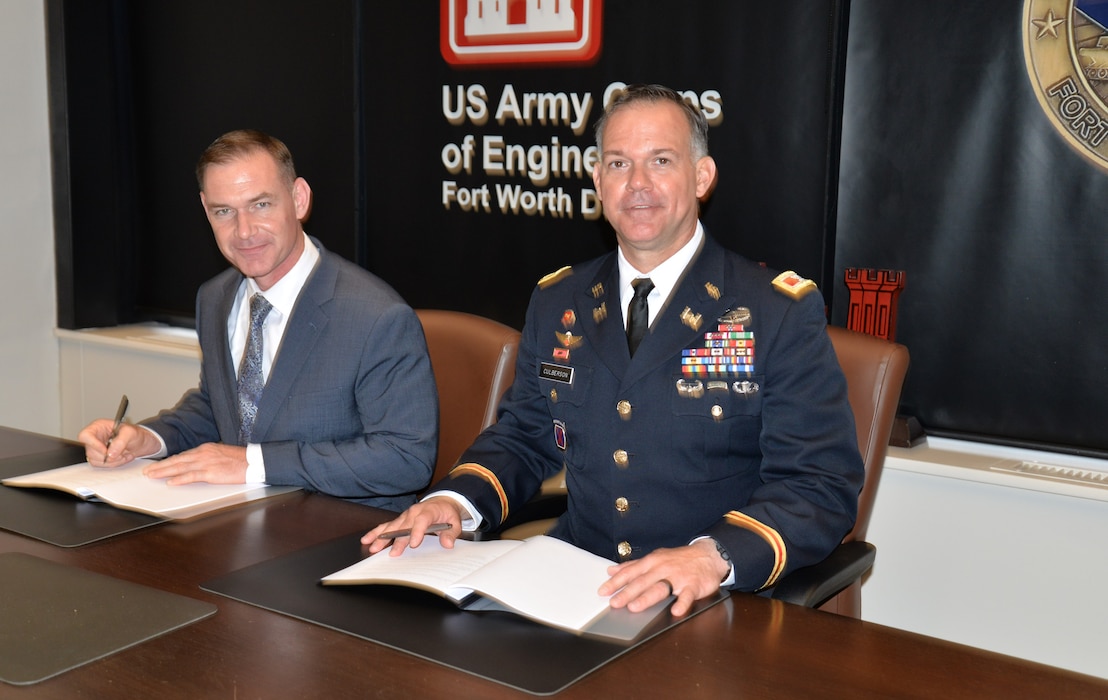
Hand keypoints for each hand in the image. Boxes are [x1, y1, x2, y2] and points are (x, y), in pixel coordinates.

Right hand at [78, 420, 160, 466]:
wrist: (143, 443)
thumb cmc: (137, 434)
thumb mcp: (131, 433)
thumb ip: (120, 441)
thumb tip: (110, 453)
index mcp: (99, 427)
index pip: (85, 436)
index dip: (93, 445)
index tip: (105, 450)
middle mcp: (95, 437)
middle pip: (90, 451)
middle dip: (107, 455)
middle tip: (121, 452)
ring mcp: (97, 448)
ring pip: (95, 460)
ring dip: (112, 461)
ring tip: (123, 454)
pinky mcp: (101, 457)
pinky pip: (101, 465)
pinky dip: (113, 464)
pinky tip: (122, 458)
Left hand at [141, 443, 247, 484]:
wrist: (254, 461)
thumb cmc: (241, 459)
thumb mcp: (221, 454)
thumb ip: (208, 458)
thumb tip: (198, 465)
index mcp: (205, 448)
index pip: (183, 455)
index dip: (169, 461)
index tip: (158, 465)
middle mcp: (203, 453)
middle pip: (177, 460)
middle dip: (160, 466)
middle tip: (147, 471)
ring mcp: (206, 462)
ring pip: (180, 467)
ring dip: (164, 472)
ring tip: (152, 476)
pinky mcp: (211, 472)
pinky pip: (191, 476)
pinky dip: (180, 479)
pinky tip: (171, 482)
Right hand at [360, 497, 466, 555]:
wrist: (441, 502)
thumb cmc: (447, 513)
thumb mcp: (455, 522)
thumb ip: (451, 533)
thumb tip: (447, 543)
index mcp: (429, 511)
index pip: (422, 521)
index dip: (417, 532)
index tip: (413, 544)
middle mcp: (414, 512)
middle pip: (404, 527)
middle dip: (397, 540)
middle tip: (393, 554)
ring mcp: (405, 516)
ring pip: (392, 526)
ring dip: (382, 537)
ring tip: (372, 546)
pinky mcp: (400, 520)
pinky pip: (387, 526)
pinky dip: (376, 532)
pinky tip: (367, 539)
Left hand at [599, 539, 729, 616]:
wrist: (708, 555)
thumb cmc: (678, 559)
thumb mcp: (655, 558)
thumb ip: (633, 566)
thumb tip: (611, 570)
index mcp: (652, 562)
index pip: (630, 572)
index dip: (616, 582)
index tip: (603, 591)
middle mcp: (663, 569)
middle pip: (642, 582)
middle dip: (627, 593)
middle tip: (614, 603)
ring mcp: (678, 577)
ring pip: (661, 588)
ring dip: (647, 597)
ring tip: (635, 607)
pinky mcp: (694, 585)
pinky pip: (687, 595)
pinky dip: (682, 603)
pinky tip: (675, 611)